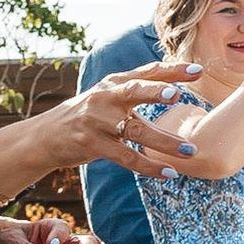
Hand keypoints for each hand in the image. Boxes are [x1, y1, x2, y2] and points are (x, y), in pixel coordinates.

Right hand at [39, 63, 203, 175]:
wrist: (45, 136)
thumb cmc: (88, 114)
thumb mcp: (109, 96)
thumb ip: (136, 90)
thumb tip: (177, 86)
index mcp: (114, 83)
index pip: (147, 72)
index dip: (172, 70)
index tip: (198, 71)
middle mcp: (106, 97)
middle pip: (134, 91)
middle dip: (156, 92)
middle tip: (178, 95)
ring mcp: (97, 121)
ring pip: (136, 130)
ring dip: (165, 142)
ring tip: (190, 151)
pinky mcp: (91, 144)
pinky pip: (125, 156)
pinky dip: (148, 166)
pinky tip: (169, 172)